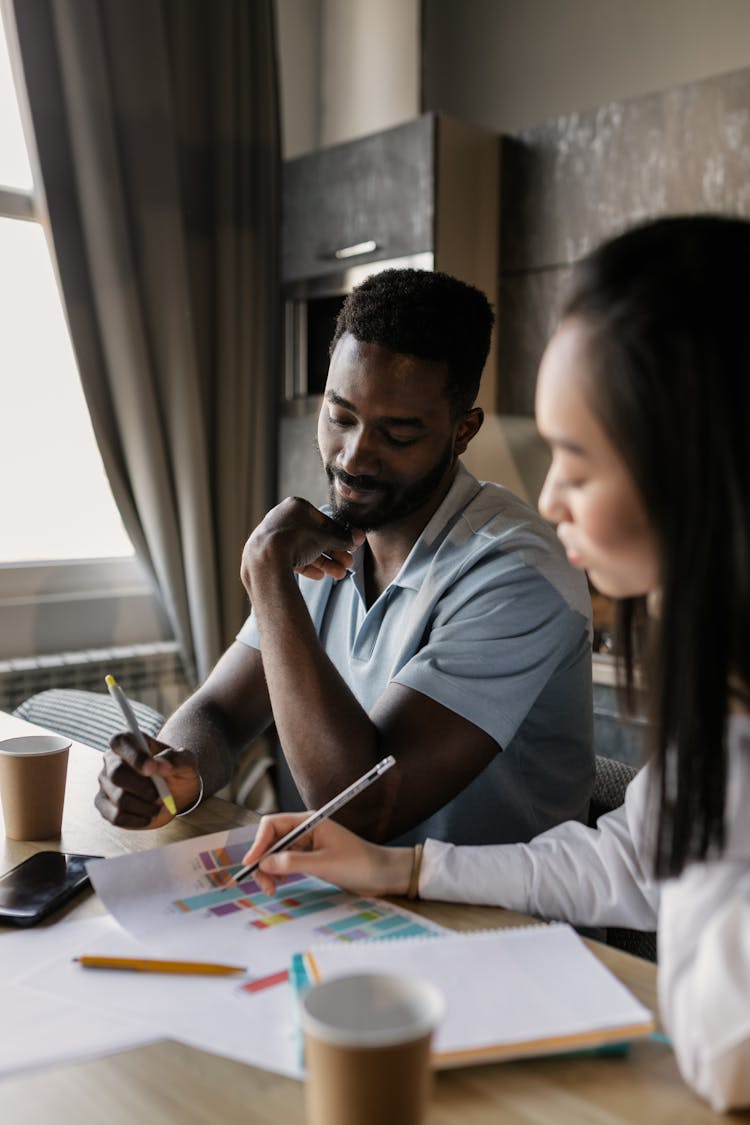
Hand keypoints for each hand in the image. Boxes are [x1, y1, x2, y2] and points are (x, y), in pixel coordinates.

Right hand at [95, 733, 199, 828]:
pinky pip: (116, 816)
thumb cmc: (177, 771)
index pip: (121, 742)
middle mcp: (112, 761)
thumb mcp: (186, 761)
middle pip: (116, 773)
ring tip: (159, 805)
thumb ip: (175, 759)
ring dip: (145, 806)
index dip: (135, 756)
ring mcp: (106, 784)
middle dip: (142, 788)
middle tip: (160, 794)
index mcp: (129, 742)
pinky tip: (149, 815)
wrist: (175, 793)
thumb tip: (160, 765)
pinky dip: (138, 819)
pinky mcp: (105, 805)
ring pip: (119, 798)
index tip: (152, 769)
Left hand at [241, 498, 364, 592]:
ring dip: (325, 562)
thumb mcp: (325, 538)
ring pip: (305, 549)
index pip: (324, 522)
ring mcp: (274, 536)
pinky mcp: (268, 553)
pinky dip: (307, 566)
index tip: (352, 547)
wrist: (266, 558)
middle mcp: (283, 518)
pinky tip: (319, 576)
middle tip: (348, 564)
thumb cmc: (296, 540)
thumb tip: (358, 538)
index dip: (340, 536)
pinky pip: (291, 558)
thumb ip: (342, 538)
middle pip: (315, 537)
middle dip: (334, 553)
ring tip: (339, 575)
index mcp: (296, 506)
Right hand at [241, 812, 413, 897]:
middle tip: (264, 884)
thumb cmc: (360, 864)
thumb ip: (293, 862)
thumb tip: (264, 863)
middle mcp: (306, 829)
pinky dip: (279, 872)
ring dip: (269, 868)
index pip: (273, 824)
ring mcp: (307, 844)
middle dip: (263, 859)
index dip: (258, 843)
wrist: (383, 875)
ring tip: (273, 888)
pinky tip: (280, 883)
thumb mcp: (325, 864)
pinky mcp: (310, 857)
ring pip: (277, 852)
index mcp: (310, 822)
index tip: (251, 863)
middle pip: (272, 839)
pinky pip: (286, 861)